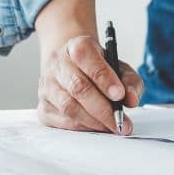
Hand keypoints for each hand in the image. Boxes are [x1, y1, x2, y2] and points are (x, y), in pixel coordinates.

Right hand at [33, 0, 143, 133]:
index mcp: (77, 46)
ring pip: (69, 107)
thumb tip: (130, 100)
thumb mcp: (119, 67)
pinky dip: (81, 128)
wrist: (70, 67)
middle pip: (78, 87)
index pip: (86, 59)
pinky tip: (95, 126)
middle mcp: (57, 63)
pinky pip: (61, 121)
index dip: (104, 78)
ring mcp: (47, 85)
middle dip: (103, 109)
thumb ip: (130, 82)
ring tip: (111, 127)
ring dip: (94, 121)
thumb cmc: (97, 68)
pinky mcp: (43, 105)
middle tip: (121, 123)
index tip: (120, 95)